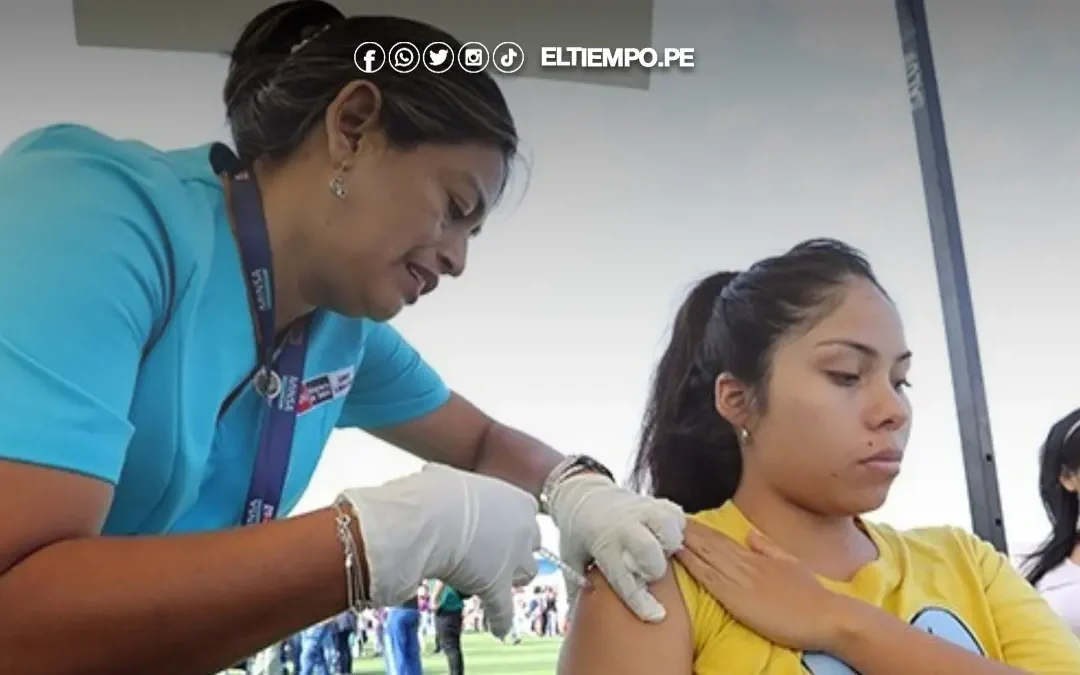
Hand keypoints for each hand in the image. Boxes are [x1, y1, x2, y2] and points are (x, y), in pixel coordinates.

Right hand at [341, 464, 540, 637]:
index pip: (525, 513)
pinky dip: (501, 620)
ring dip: (513, 580)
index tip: (494, 526)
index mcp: (518, 500)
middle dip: (516, 551)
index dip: (508, 522)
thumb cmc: (436, 493)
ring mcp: (514, 560)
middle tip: (496, 554)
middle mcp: (525, 530)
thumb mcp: (449, 478)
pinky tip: (499, 628)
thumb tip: (434, 477)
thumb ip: (453, 484)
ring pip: (526, 574)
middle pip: (532, 545)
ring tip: (496, 584)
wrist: (431, 517)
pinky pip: (504, 610)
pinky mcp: (498, 587)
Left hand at [548, 473, 685, 621]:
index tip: (656, 615)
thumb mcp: (571, 558)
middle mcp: (624, 527)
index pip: (624, 578)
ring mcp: (641, 511)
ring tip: (660, 551)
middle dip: (654, 568)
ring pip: (669, 528)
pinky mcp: (654, 502)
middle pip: (650, 551)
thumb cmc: (578, 532)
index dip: (641, 600)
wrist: (581, 493)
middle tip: (647, 570)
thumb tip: (576, 620)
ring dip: (669, 544)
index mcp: (603, 544)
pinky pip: (676, 515)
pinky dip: (676, 527)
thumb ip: (577, 586)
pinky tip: (665, 536)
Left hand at [675, 521, 848, 651]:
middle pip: (708, 542)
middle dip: (685, 529)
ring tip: (663, 527)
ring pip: (705, 554)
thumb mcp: (791, 564)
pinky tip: (677, 553)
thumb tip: (751, 534)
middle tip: (661, 515)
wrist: (829, 617)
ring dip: (683, 540)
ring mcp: (740, 579)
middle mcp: (745, 563)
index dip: (698, 529)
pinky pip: (709, 577)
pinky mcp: (737, 597)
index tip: (679, 518)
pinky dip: (691, 563)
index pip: (720, 539)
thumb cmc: (813, 596)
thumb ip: (768, 548)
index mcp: (756, 556)